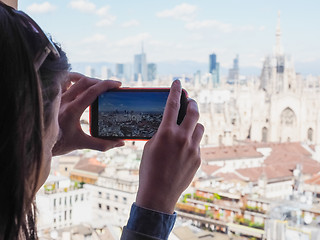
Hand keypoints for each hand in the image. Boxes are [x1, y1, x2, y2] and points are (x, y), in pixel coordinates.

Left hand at [52, 72, 124, 155]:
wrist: (39, 143)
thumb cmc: (59, 144)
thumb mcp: (82, 144)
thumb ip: (102, 144)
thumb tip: (120, 142)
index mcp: (72, 110)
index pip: (92, 91)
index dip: (107, 85)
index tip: (118, 85)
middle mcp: (64, 101)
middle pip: (85, 82)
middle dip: (101, 82)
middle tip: (111, 87)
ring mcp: (58, 98)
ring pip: (74, 79)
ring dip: (89, 80)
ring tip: (98, 85)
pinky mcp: (54, 98)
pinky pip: (65, 82)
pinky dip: (74, 79)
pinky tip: (81, 85)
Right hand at [136, 80, 203, 213]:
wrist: (158, 194)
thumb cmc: (149, 170)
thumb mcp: (150, 146)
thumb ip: (161, 133)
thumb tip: (170, 126)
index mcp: (166, 133)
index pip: (172, 105)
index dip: (176, 91)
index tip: (178, 82)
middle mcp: (182, 138)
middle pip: (194, 112)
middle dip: (192, 103)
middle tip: (190, 102)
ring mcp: (192, 149)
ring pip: (200, 127)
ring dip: (194, 124)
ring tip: (187, 128)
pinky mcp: (198, 159)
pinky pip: (198, 144)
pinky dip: (192, 142)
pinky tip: (183, 150)